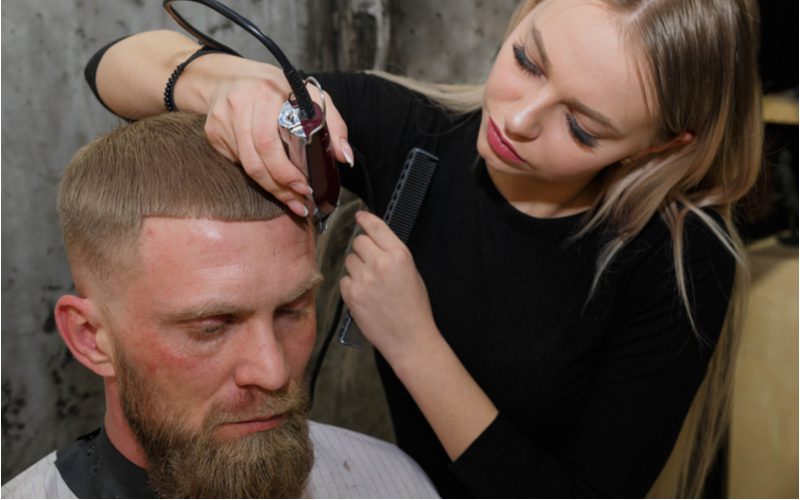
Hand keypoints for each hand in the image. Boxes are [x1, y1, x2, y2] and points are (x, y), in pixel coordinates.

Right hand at [202, 64, 351, 216]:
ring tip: (290, 200)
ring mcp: (221, 121)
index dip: (286, 171)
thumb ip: (333, 124)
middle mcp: (238, 105)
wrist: (229, 76)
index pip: (270, 143)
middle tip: (300, 202)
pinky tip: (270, 179)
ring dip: (270, 188)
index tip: (306, 188)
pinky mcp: (212, 133)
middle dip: (281, 187)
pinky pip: (236, 162)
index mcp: (264, 94)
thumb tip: (344, 156)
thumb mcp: (310, 95)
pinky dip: (256, 174)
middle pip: (256, 161)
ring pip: (246, 166)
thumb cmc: (276, 88)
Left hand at [340, 211, 437, 361]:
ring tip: (371, 284)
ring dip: (357, 268)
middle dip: (363, 250)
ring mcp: (364, 280)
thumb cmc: (414, 307)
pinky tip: (365, 296)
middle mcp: (380, 263)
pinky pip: (344, 280)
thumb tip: (375, 240)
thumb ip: (393, 254)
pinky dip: (352, 285)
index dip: (365, 219)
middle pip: (358, 242)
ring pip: (349, 260)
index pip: (376, 227)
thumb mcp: (412, 272)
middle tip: (372, 263)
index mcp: (399, 255)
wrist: (409, 338)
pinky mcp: (351, 295)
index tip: (359, 216)